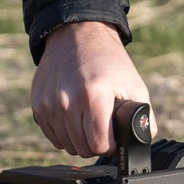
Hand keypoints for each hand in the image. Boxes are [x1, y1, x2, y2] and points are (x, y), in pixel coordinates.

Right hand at [31, 21, 156, 157]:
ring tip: (88, 121)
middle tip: (102, 128)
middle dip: (96, 144)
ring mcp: (49, 103)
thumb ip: (144, 116)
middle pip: (83, 148)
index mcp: (94, 95)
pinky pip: (53, 136)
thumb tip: (144, 141)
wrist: (77, 35)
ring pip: (67, 145)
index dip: (110, 146)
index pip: (99, 145)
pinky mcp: (38, 104)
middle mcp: (67, 100)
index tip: (113, 137)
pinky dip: (65, 134)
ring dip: (80, 140)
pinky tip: (74, 118)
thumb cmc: (108, 61)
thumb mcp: (134, 84)